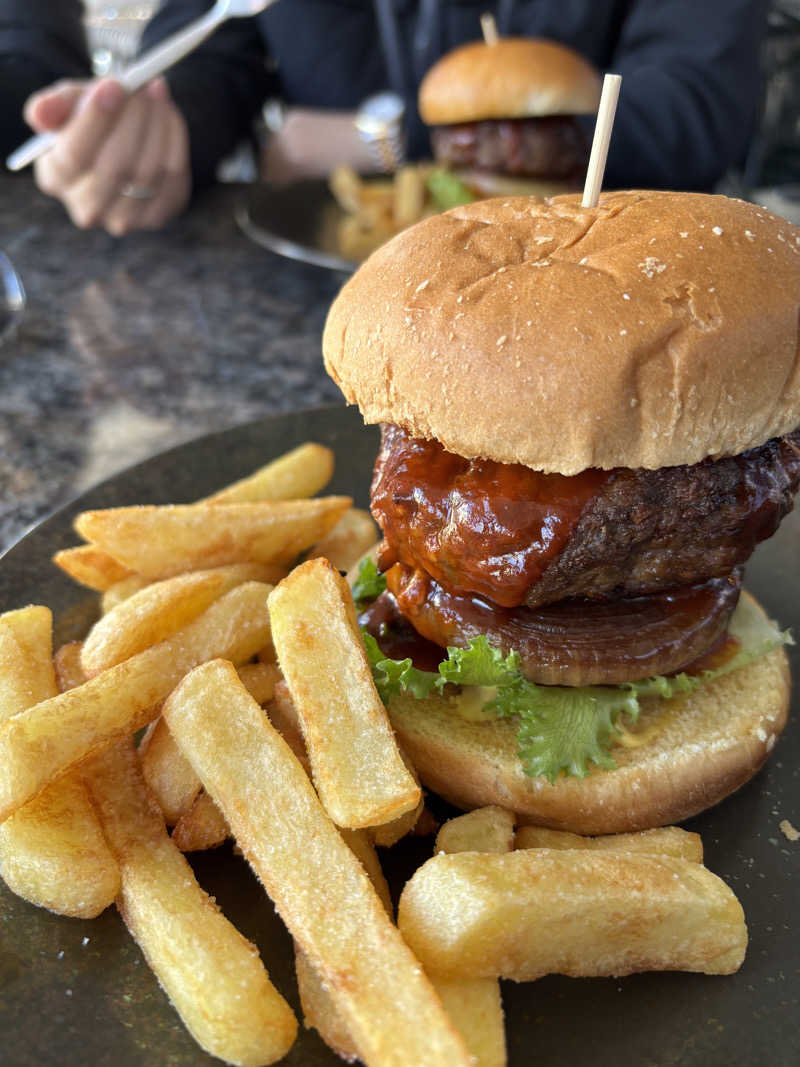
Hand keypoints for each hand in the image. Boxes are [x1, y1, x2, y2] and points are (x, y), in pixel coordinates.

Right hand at [24, 77, 190, 235]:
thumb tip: (39, 112)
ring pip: (148, 171)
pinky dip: (174, 140)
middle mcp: (87, 208)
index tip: (114, 86)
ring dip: (157, 125)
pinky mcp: (157, 216)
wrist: (120, 144)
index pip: (74, 156)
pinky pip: (173, 177)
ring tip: (156, 92)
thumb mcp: (68, 106)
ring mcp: (123, 219)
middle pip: (116, 166)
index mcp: (55, 179)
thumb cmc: (88, 121)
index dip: (96, 120)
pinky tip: (168, 115)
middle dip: (133, 119)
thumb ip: (54, 105)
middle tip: (143, 86)